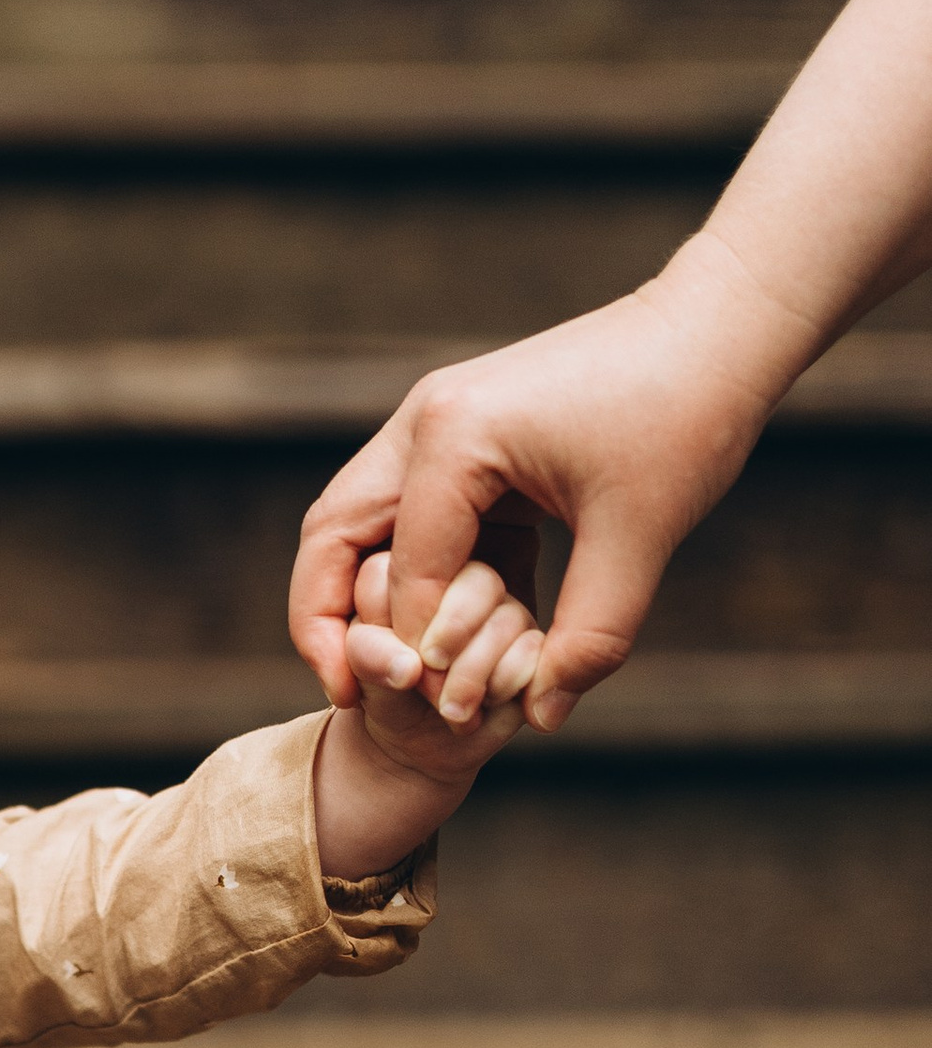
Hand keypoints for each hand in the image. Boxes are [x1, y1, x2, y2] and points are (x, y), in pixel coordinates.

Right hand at [287, 240, 793, 733]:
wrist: (719, 329)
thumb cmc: (687, 415)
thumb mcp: (641, 536)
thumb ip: (590, 635)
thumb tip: (544, 718)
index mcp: (454, 435)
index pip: (407, 569)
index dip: (420, 648)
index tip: (447, 709)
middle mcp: (425, 420)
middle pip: (333, 535)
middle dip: (328, 620)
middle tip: (346, 693)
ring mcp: (437, 421)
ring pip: (358, 522)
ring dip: (359, 594)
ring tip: (375, 670)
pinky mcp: (464, 434)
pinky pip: (407, 513)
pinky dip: (407, 570)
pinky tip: (434, 626)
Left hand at [311, 547, 536, 878]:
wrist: (417, 742)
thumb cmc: (385, 696)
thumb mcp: (361, 676)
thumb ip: (369, 654)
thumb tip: (409, 666)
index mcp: (414, 570)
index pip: (418, 568)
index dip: (406, 623)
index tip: (392, 667)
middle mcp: (464, 580)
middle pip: (478, 581)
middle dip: (452, 638)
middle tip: (427, 680)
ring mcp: (505, 609)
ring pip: (509, 616)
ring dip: (475, 672)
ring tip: (451, 710)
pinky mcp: (533, 643)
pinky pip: (534, 651)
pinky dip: (505, 684)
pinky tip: (485, 704)